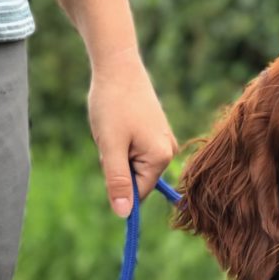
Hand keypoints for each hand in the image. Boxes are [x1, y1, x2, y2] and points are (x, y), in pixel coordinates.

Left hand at [88, 50, 177, 216]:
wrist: (117, 64)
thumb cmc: (112, 104)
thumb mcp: (110, 147)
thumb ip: (117, 182)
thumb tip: (123, 215)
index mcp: (162, 158)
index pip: (138, 192)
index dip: (118, 182)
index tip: (109, 156)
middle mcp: (169, 151)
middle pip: (136, 178)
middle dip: (118, 164)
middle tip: (111, 137)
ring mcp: (165, 141)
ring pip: (134, 164)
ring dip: (118, 152)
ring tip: (115, 126)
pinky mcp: (157, 132)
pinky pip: (136, 151)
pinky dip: (122, 142)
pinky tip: (120, 122)